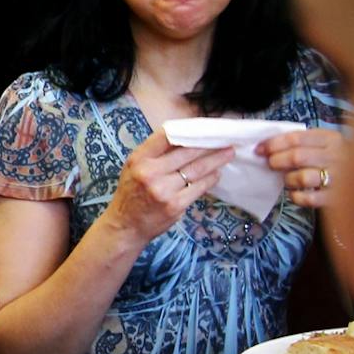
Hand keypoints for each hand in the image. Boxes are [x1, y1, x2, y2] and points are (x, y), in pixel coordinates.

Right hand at [101, 131, 233, 246]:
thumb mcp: (134, 167)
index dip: (187, 129)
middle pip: (187, 152)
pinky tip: (216, 174)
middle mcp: (150, 172)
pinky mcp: (175, 205)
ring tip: (227, 154)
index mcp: (139, 159)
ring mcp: (163, 190)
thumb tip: (185, 139)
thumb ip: (155, 154)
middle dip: (209, 145)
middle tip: (225, 141)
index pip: (166, 136)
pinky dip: (210, 179)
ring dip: (215, 161)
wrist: (126, 225)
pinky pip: (198, 188)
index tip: (203, 128)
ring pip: (196, 170)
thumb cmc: (131, 193)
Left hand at [258, 125, 345, 208]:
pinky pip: (309, 198)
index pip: (296, 138)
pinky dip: (297, 197)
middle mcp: (336, 156)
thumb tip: (266, 147)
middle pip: (297, 157)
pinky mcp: (336, 197)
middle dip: (277, 161)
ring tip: (288, 179)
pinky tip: (296, 193)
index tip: (259, 150)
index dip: (273, 144)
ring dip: (288, 179)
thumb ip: (301, 142)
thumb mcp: (324, 143)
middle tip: (271, 164)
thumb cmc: (335, 159)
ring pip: (302, 177)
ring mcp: (338, 177)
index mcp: (331, 138)